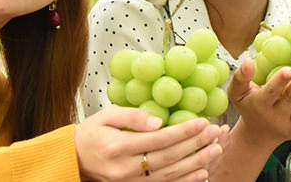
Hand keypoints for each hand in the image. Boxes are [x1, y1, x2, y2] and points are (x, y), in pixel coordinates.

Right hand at [75, 105, 223, 181]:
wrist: (74, 158)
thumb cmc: (92, 134)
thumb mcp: (107, 116)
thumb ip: (133, 117)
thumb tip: (159, 121)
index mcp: (119, 147)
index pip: (160, 139)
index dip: (184, 131)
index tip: (203, 122)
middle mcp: (126, 169)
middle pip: (169, 157)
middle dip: (196, 145)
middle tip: (216, 133)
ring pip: (171, 175)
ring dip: (197, 163)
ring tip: (216, 150)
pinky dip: (185, 181)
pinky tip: (201, 173)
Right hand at [227, 59, 290, 144]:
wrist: (260, 134)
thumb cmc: (250, 106)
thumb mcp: (238, 93)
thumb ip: (240, 77)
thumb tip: (248, 60)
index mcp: (261, 105)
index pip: (271, 93)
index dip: (279, 82)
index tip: (288, 69)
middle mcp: (276, 117)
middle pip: (289, 100)